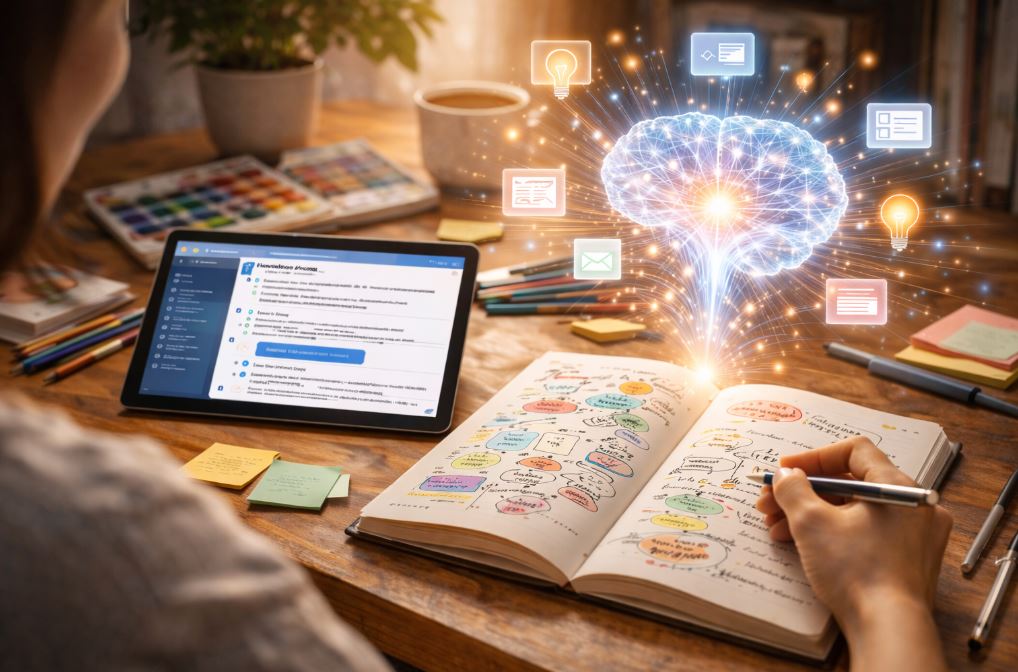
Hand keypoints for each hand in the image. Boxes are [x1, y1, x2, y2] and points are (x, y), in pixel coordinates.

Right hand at [755, 436, 951, 671]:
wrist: (888, 629)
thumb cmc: (856, 573)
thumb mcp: (811, 523)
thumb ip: (793, 489)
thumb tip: (786, 475)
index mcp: (897, 486)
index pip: (854, 451)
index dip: (814, 457)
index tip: (786, 470)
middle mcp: (913, 505)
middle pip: (851, 483)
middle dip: (805, 492)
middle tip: (771, 502)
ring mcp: (916, 534)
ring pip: (856, 510)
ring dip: (813, 514)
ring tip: (777, 528)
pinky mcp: (909, 560)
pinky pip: (868, 533)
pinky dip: (835, 533)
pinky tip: (802, 545)